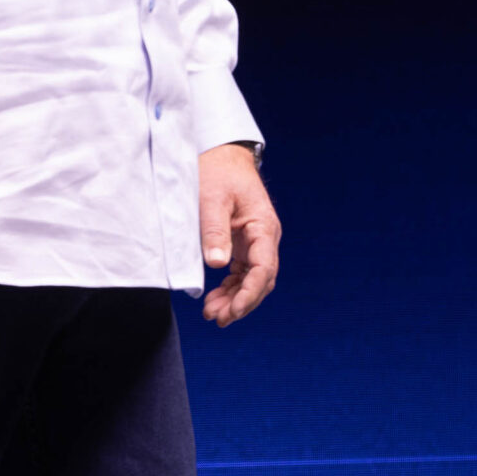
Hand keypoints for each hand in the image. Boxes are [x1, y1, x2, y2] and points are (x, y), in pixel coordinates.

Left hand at [198, 143, 280, 326]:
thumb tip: (217, 264)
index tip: (233, 311)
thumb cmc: (218, 172)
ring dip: (235, 299)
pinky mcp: (244, 243)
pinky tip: (216, 300)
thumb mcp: (212, 199)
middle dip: (242, 303)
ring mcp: (256, 241)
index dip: (250, 294)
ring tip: (212, 314)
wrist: (222, 156)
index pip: (264, 268)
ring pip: (252, 279)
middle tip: (217, 319)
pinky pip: (243, 272)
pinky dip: (231, 288)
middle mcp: (265, 237)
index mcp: (263, 226)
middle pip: (261, 280)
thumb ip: (215, 231)